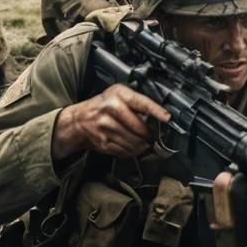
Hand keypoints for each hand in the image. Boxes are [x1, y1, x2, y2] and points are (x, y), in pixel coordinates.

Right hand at [51, 84, 169, 159]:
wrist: (79, 120)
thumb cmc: (102, 106)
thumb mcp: (118, 95)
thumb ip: (137, 102)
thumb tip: (159, 115)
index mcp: (118, 95)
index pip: (141, 103)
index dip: (156, 111)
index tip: (167, 118)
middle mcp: (111, 109)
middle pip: (140, 128)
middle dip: (148, 134)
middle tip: (149, 133)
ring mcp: (106, 127)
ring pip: (134, 142)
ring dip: (142, 145)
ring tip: (141, 141)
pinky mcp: (103, 142)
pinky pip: (125, 150)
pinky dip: (131, 151)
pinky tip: (130, 146)